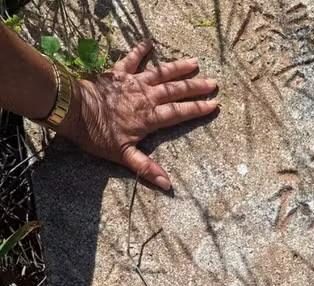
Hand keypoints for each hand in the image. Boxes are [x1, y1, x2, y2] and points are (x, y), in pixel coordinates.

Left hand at [58, 41, 217, 191]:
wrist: (71, 109)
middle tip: (213, 83)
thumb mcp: (122, 156)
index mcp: (150, 118)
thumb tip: (168, 185)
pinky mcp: (117, 73)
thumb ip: (146, 168)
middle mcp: (146, 98)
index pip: (180, 113)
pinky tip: (148, 43)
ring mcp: (133, 83)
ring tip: (194, 63)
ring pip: (161, 74)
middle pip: (176, 91)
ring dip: (178, 68)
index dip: (198, 109)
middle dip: (195, 87)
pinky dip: (140, 51)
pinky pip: (131, 60)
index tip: (214, 105)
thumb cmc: (96, 134)